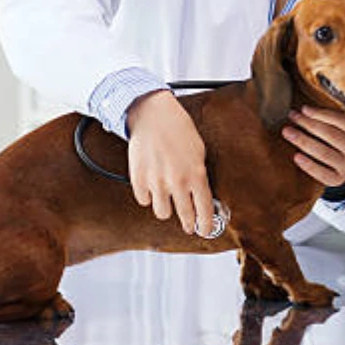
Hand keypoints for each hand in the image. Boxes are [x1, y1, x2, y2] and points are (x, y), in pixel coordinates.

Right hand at [126, 90, 214, 236]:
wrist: (153, 115)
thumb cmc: (178, 129)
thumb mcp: (199, 151)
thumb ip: (200, 175)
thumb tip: (202, 196)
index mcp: (196, 174)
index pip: (204, 210)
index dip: (206, 224)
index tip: (204, 230)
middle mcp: (177, 182)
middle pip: (185, 216)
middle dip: (189, 223)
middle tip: (190, 225)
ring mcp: (156, 182)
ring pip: (162, 213)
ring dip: (166, 208)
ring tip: (168, 199)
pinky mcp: (139, 180)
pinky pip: (144, 200)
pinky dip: (148, 196)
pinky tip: (152, 185)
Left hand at [281, 106, 344, 186]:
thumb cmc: (339, 136)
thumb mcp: (343, 123)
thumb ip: (331, 114)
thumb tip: (305, 107)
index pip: (341, 120)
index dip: (321, 114)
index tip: (304, 108)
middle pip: (330, 135)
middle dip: (308, 124)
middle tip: (292, 117)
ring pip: (324, 153)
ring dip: (304, 141)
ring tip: (288, 132)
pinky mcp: (338, 179)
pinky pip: (323, 174)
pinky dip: (309, 165)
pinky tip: (296, 156)